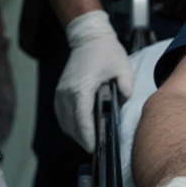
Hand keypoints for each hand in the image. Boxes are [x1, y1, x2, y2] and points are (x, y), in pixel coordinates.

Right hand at [56, 10, 134, 151]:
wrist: (89, 38)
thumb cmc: (107, 52)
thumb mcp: (124, 68)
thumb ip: (126, 88)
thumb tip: (121, 103)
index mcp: (82, 88)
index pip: (82, 119)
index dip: (88, 136)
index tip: (95, 148)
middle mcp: (67, 92)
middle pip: (72, 124)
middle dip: (83, 139)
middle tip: (97, 148)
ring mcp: (61, 92)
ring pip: (65, 122)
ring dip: (76, 133)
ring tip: (91, 141)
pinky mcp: (60, 92)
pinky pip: (62, 115)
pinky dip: (70, 125)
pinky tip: (81, 129)